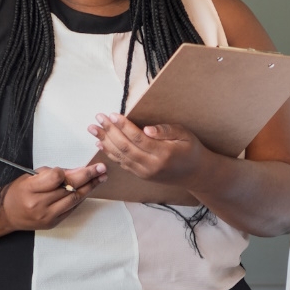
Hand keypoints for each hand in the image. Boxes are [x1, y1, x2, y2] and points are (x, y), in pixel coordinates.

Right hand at [0, 163, 105, 230]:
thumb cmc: (18, 192)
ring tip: (100, 178)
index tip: (77, 167)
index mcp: (30, 188)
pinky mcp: (53, 223)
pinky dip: (81, 198)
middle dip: (88, 176)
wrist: (7, 213)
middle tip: (101, 168)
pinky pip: (72, 208)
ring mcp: (47, 215)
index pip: (55, 178)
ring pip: (74, 199)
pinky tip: (88, 189)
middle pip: (69, 188)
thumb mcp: (31, 176)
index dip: (67, 172)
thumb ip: (53, 174)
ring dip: (89, 188)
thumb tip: (76, 170)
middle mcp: (39, 204)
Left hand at [88, 112, 204, 186]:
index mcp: (163, 154)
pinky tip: (101, 144)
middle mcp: (151, 165)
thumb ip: (166, 131)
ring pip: (120, 156)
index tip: (112, 115)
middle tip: (98, 118)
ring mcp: (145, 172)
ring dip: (105, 142)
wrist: (195, 174)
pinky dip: (110, 153)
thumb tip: (146, 129)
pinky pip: (122, 163)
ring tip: (93, 129)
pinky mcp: (141, 175)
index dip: (123, 126)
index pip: (138, 139)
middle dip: (109, 132)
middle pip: (125, 148)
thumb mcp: (185, 135)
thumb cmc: (191, 150)